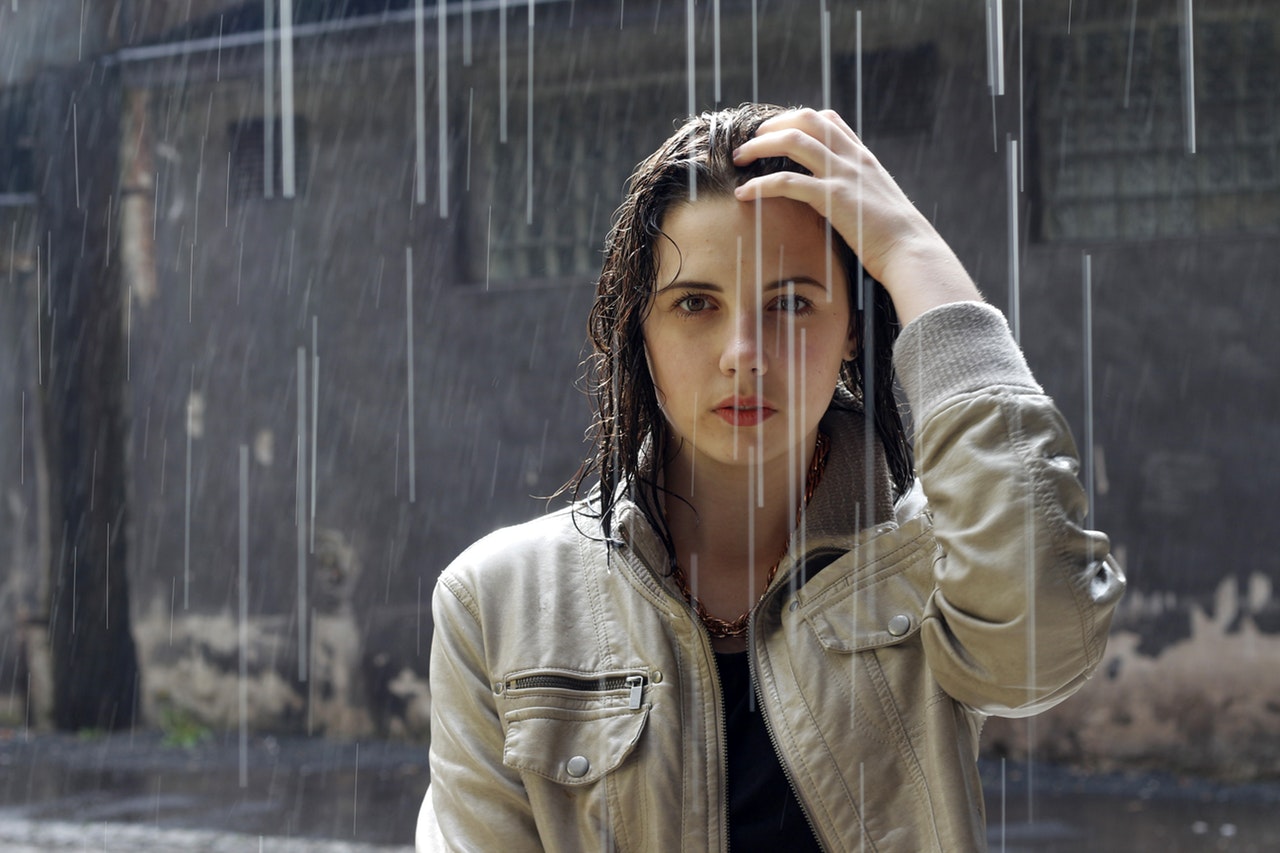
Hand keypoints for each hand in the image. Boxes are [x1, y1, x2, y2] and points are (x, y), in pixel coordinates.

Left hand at [731, 108, 981, 325]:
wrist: (911, 251)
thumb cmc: (895, 237)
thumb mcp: (877, 203)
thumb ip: (858, 191)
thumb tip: (841, 200)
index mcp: (862, 157)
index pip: (828, 119)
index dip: (796, 119)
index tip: (776, 132)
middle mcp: (852, 158)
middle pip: (805, 120)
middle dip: (772, 126)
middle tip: (750, 142)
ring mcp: (842, 175)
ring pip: (792, 141)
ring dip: (759, 146)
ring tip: (739, 159)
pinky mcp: (832, 198)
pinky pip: (786, 182)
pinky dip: (759, 185)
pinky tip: (743, 194)